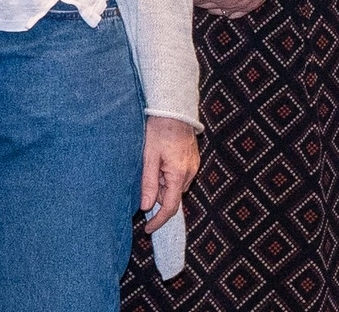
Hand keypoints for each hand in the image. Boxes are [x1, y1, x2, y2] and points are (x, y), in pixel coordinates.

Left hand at [140, 115, 199, 230]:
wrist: (174, 109)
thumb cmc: (159, 130)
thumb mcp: (148, 157)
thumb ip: (148, 183)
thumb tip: (146, 206)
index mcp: (179, 174)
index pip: (170, 207)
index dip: (158, 221)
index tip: (147, 229)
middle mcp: (190, 173)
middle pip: (171, 196)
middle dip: (157, 194)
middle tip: (145, 176)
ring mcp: (194, 166)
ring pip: (175, 186)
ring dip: (162, 183)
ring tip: (153, 162)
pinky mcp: (193, 160)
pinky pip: (180, 176)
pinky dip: (169, 175)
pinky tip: (161, 159)